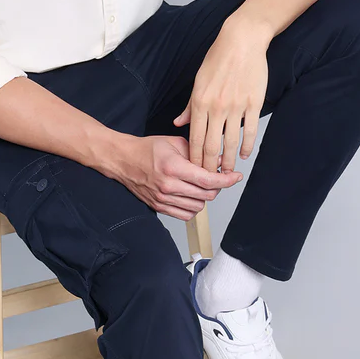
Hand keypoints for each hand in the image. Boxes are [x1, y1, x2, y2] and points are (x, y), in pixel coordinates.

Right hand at [113, 134, 241, 220]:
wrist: (124, 160)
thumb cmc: (147, 150)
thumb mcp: (175, 143)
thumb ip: (199, 153)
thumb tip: (220, 160)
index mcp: (173, 168)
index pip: (208, 180)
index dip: (226, 180)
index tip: (235, 177)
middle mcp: (168, 186)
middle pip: (206, 196)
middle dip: (217, 187)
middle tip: (216, 178)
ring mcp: (163, 199)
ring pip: (198, 207)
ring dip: (204, 197)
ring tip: (200, 185)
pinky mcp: (159, 207)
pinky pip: (185, 215)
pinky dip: (192, 207)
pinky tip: (190, 195)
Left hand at [173, 15, 272, 171]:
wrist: (242, 41)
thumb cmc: (218, 59)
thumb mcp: (198, 81)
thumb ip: (190, 106)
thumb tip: (179, 123)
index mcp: (200, 102)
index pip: (194, 139)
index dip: (194, 159)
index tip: (194, 171)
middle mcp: (216, 107)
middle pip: (211, 146)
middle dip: (209, 166)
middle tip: (210, 180)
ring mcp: (236, 106)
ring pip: (231, 143)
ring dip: (229, 161)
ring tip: (227, 171)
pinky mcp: (253, 103)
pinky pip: (249, 131)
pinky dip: (247, 146)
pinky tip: (244, 154)